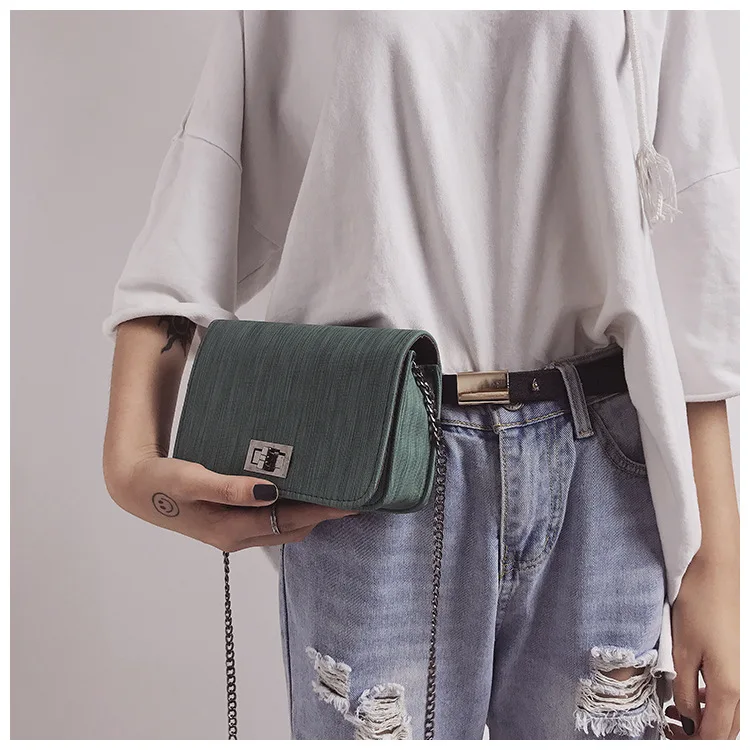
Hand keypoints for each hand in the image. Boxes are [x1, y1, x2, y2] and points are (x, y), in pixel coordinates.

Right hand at [105, 455, 357, 550]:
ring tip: (337, 494)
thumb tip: (269, 490)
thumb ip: (230, 488)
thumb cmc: (163, 482)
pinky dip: (293, 509)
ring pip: (285, 526)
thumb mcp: (193, 481)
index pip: (292, 521)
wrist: (136, 487)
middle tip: (357, 496)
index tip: (354, 501)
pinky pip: (273, 519)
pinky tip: (302, 492)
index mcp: (233, 529)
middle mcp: (240, 535)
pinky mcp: (232, 521)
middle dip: (326, 515)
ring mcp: (236, 530)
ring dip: (312, 513)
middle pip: (295, 527)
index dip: (324, 512)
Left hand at [667, 551, 739, 739]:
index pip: (715, 736)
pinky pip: (730, 693)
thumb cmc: (698, 606)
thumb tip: (687, 720)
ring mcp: (742, 672)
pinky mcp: (737, 660)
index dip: (693, 742)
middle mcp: (742, 684)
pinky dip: (712, 701)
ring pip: (731, 713)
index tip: (671, 737)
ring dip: (707, 720)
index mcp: (729, 688)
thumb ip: (684, 690)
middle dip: (702, 735)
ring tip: (678, 711)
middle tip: (672, 729)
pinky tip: (692, 691)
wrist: (715, 572)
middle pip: (728, 729)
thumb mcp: (682, 651)